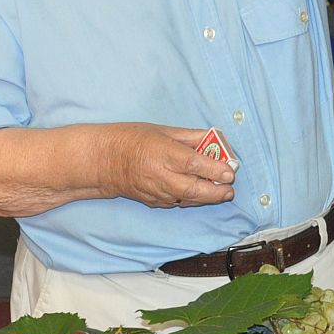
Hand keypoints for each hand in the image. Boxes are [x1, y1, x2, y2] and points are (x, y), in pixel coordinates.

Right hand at [108, 124, 235, 208]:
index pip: (193, 163)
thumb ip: (190, 137)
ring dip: (206, 198)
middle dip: (215, 191)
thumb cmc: (131, 140)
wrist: (104, 161)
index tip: (229, 171)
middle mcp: (159, 175)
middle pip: (193, 188)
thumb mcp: (162, 130)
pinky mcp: (153, 202)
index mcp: (162, 153)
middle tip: (229, 189)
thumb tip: (213, 138)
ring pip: (187, 199)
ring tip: (221, 192)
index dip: (214, 169)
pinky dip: (192, 199)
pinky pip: (177, 202)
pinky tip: (201, 194)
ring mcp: (155, 191)